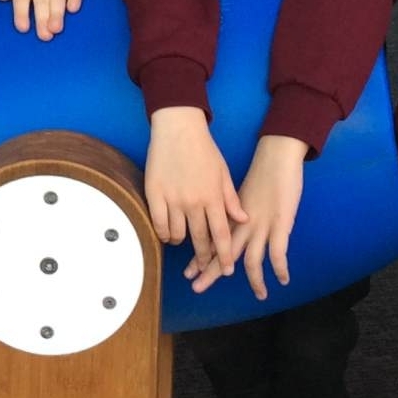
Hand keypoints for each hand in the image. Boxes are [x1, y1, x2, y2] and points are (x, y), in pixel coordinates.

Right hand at [144, 107, 247, 279]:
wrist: (178, 128)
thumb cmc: (203, 149)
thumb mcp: (223, 173)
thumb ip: (231, 199)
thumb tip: (242, 219)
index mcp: (213, 197)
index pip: (221, 234)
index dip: (224, 255)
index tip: (227, 269)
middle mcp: (194, 202)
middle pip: (199, 239)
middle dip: (204, 257)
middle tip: (205, 268)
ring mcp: (173, 199)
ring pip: (177, 235)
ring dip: (181, 243)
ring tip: (183, 242)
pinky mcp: (154, 193)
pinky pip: (158, 223)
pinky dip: (163, 233)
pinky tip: (167, 234)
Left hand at [199, 134, 306, 299]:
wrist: (276, 156)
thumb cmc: (260, 173)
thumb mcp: (239, 194)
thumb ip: (231, 210)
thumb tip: (228, 225)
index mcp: (232, 216)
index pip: (212, 242)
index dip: (201, 258)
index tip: (189, 272)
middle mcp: (243, 224)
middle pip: (224, 253)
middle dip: (210, 273)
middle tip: (197, 288)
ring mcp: (261, 225)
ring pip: (252, 260)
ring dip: (255, 280)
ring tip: (260, 295)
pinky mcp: (280, 224)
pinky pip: (278, 253)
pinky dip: (281, 269)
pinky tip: (284, 280)